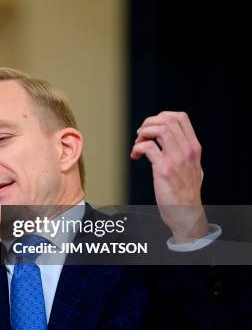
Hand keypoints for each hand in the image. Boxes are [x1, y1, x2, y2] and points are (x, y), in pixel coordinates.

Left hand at [130, 111, 208, 242]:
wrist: (186, 212)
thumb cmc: (185, 192)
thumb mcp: (193, 167)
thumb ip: (185, 152)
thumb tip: (172, 138)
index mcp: (193, 147)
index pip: (181, 118)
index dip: (161, 117)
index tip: (151, 128)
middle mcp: (187, 151)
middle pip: (168, 120)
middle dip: (149, 123)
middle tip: (141, 135)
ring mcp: (176, 159)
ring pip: (159, 130)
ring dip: (143, 133)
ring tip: (137, 144)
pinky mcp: (164, 170)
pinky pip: (148, 147)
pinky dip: (137, 148)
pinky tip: (135, 156)